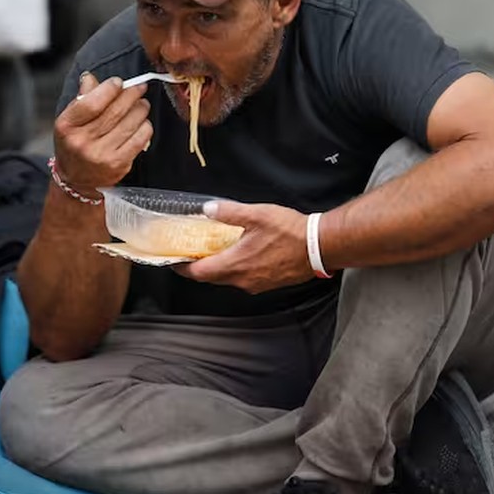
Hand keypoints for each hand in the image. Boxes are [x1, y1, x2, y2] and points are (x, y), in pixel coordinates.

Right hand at [54, 72, 152, 192]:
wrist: (76, 180)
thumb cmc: (74, 144)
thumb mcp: (69, 120)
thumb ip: (83, 98)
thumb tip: (92, 78)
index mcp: (67, 126)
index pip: (92, 102)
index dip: (110, 88)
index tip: (118, 83)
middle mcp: (83, 142)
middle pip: (115, 111)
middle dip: (132, 95)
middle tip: (139, 88)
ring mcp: (101, 155)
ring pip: (131, 122)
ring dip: (141, 109)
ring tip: (142, 104)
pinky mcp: (119, 165)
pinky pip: (140, 138)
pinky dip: (145, 126)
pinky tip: (142, 122)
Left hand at [175, 201, 314, 293]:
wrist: (320, 246)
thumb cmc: (291, 232)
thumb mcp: (257, 215)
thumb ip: (229, 212)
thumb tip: (208, 209)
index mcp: (235, 265)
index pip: (198, 273)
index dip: (182, 268)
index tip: (174, 261)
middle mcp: (243, 280)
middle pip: (211, 278)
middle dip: (199, 266)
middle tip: (192, 252)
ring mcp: (256, 284)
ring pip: (228, 279)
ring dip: (219, 267)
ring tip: (215, 250)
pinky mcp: (268, 283)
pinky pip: (244, 279)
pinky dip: (236, 268)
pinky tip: (241, 254)